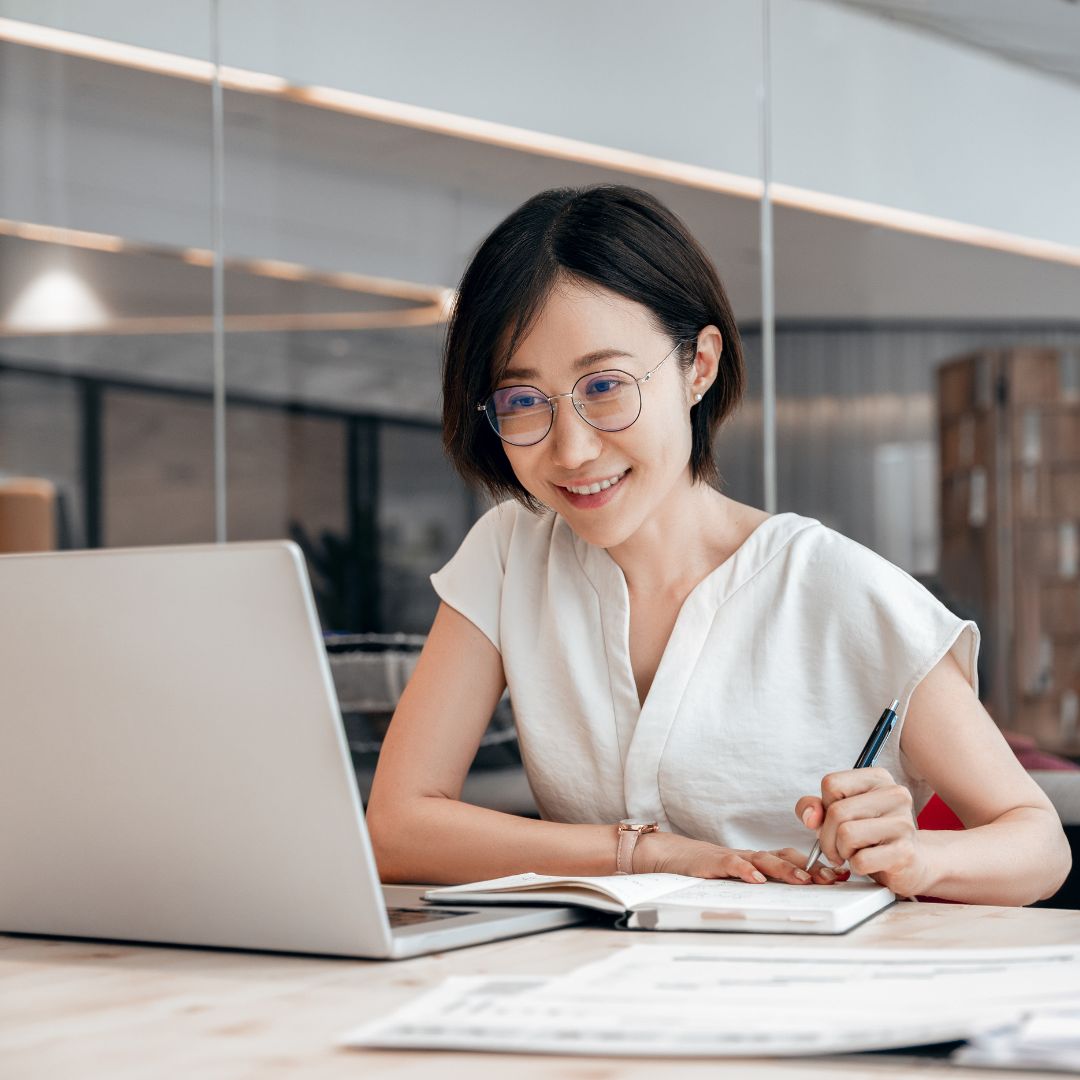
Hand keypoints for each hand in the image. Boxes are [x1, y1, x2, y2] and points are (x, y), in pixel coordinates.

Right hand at [634, 831, 838, 884]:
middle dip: (811, 868)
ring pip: (764, 860)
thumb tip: (797, 897)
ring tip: (803, 880)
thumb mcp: (740, 879)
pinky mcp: (713, 862)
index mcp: (759, 861)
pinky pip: (731, 865)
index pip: (794, 859)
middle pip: (785, 857)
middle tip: (834, 878)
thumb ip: (764, 883)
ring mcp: (732, 858)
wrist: (670, 857)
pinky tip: (756, 880)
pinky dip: (745, 871)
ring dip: (785, 869)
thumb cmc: (708, 870)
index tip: (842, 877)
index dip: (818, 867)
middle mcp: (750, 857)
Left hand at [795, 767, 929, 896]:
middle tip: (836, 847)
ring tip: (853, 853)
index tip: (836, 820)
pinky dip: (856, 867)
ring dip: (841, 852)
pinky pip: (861, 860)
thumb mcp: (838, 813)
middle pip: (836, 811)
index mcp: (877, 778)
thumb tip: (810, 817)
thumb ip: (814, 807)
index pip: (831, 784)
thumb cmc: (869, 835)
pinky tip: (868, 864)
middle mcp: (895, 794)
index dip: (824, 807)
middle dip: (827, 836)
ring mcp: (903, 823)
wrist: (911, 863)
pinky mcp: (905, 852)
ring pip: (846, 834)